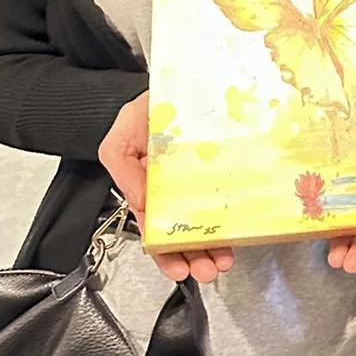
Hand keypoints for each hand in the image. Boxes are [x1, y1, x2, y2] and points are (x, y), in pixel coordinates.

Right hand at [98, 91, 234, 283]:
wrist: (171, 86)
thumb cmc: (141, 113)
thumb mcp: (120, 141)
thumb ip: (126, 172)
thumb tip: (143, 206)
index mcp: (148, 186)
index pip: (153, 226)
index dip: (164, 251)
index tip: (178, 268)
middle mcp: (174, 187)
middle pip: (181, 230)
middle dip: (193, 254)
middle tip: (206, 269)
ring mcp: (198, 179)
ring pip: (205, 218)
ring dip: (212, 243)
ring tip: (221, 261)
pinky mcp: (219, 168)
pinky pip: (225, 195)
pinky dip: (229, 216)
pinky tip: (235, 232)